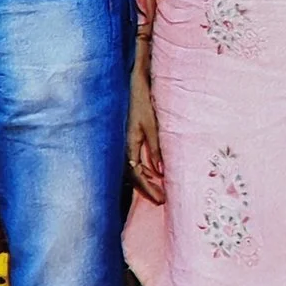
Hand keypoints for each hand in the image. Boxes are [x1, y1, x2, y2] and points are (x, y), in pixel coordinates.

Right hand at [127, 57, 164, 203]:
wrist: (133, 85)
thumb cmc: (142, 103)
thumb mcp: (152, 126)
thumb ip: (156, 149)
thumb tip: (160, 172)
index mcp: (128, 145)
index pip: (136, 174)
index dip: (147, 188)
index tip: (160, 199)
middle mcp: (123, 146)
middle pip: (133, 174)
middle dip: (146, 188)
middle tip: (161, 200)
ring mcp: (125, 142)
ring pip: (133, 168)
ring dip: (146, 180)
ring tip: (159, 190)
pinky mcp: (129, 137)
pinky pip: (134, 159)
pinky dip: (144, 169)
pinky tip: (153, 172)